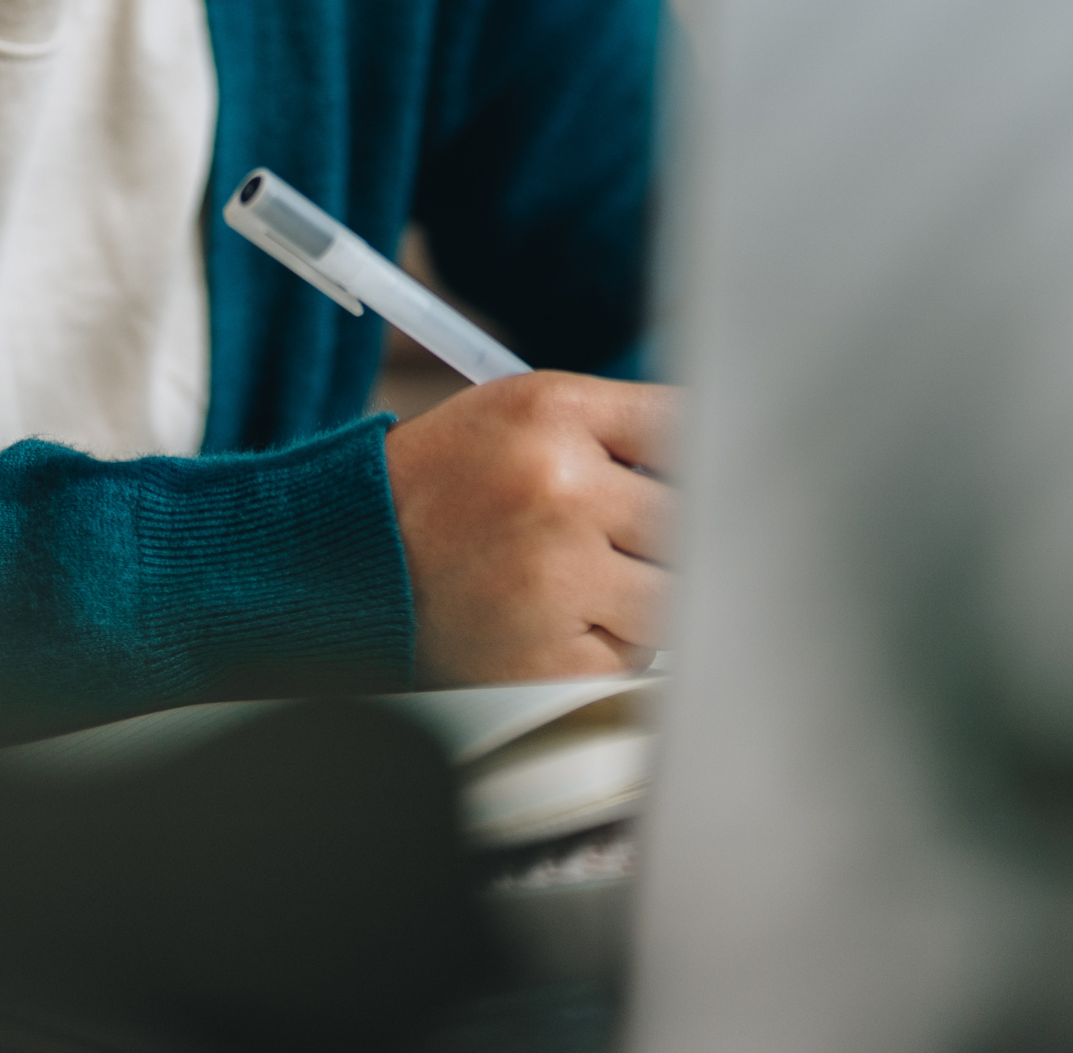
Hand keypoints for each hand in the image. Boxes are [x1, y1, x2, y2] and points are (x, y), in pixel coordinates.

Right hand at [382, 370, 675, 684]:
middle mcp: (559, 487)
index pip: (684, 427)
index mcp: (551, 413)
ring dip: (645, 597)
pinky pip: (636, 660)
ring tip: (578, 582)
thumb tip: (722, 459)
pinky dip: (609, 651)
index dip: (701, 458)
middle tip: (618, 540)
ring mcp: (557, 577)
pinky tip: (554, 625)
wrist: (351, 563)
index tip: (704, 477)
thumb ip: (617, 427)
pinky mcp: (553, 660)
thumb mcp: (515, 416)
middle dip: (666, 536)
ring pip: (675, 596)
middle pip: (692, 519)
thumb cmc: (442, 486)